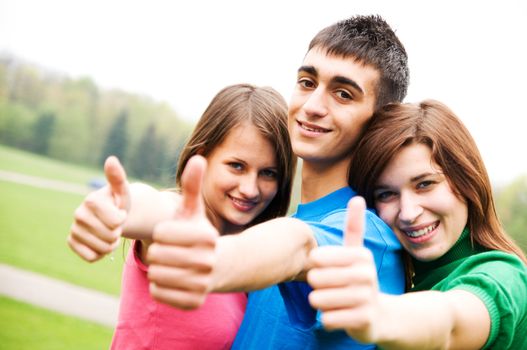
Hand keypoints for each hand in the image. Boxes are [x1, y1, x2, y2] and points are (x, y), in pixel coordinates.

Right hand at [67, 156, 128, 261]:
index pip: (117, 222)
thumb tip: (111, 159)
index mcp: (91, 200)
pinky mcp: (71, 242)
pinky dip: (100, 253)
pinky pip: (92, 257)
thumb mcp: (122, 191)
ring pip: (102, 248)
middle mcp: (78, 214)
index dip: (123, 219)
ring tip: (109, 232)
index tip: (119, 212)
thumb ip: (117, 177)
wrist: (110, 216)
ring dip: (111, 244)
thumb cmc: (118, 203)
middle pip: (110, 236)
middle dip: (118, 232)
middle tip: (114, 224)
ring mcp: (73, 229)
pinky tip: (100, 241)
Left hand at [147, 155, 218, 309]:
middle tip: (169, 252)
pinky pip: (158, 293)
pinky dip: (159, 287)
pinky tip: (172, 279)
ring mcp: (203, 284)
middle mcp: (209, 261)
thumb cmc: (199, 235)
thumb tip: (198, 157)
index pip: (161, 234)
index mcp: (207, 237)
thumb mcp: (194, 211)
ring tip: (170, 265)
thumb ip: (193, 185)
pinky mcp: (194, 303)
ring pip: (156, 276)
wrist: (219, 268)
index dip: (161, 233)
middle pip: (157, 256)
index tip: (171, 234)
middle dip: (157, 252)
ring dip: (157, 269)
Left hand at [307, 197, 380, 342]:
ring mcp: (367, 298)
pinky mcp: (364, 321)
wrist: (379, 315)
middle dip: (316, 286)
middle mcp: (367, 275)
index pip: (317, 258)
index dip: (314, 265)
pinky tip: (341, 316)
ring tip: (335, 301)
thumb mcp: (357, 252)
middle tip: (331, 288)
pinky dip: (328, 320)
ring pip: (318, 300)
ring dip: (321, 303)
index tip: (326, 267)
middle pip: (315, 279)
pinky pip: (327, 319)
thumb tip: (358, 198)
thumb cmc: (358, 279)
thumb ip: (354, 226)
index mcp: (361, 255)